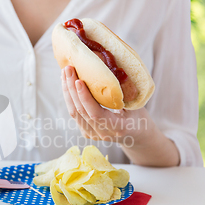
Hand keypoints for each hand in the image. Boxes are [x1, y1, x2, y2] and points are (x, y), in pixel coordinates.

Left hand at [61, 65, 178, 165]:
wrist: (137, 136)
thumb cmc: (139, 116)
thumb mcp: (136, 104)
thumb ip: (122, 92)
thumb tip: (109, 68)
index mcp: (118, 127)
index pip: (96, 113)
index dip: (85, 98)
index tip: (78, 80)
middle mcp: (102, 133)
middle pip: (81, 111)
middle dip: (72, 88)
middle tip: (68, 69)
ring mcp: (92, 134)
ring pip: (74, 112)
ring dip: (68, 91)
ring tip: (65, 73)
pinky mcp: (86, 131)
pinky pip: (75, 114)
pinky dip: (70, 97)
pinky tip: (67, 83)